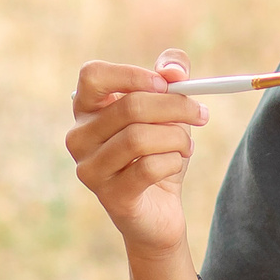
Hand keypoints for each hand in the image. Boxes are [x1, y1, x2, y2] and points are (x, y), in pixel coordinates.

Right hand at [67, 50, 206, 260]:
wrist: (159, 208)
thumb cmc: (158, 150)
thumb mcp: (168, 107)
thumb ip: (172, 74)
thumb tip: (174, 71)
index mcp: (86, 109)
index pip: (93, 75)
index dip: (132, 75)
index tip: (166, 83)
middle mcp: (78, 137)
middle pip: (129, 106)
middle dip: (176, 106)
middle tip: (200, 113)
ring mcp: (90, 168)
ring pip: (139, 138)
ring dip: (177, 137)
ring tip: (186, 145)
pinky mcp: (110, 196)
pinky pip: (149, 167)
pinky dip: (173, 161)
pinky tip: (175, 165)